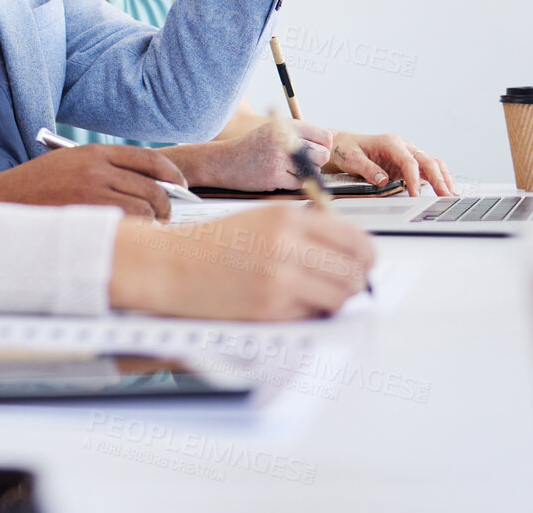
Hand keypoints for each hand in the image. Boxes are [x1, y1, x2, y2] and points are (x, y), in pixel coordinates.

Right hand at [0, 144, 189, 220]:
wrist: (2, 199)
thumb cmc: (36, 185)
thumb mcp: (70, 163)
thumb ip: (105, 168)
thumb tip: (145, 185)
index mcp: (94, 152)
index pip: (148, 158)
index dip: (170, 174)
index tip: (178, 185)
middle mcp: (97, 168)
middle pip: (152, 185)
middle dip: (166, 204)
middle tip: (164, 216)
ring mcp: (93, 192)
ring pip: (145, 207)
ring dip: (153, 220)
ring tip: (148, 228)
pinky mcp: (88, 214)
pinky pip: (128, 224)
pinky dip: (136, 230)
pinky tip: (130, 235)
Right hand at [109, 204, 374, 319]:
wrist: (167, 264)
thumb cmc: (211, 244)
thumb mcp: (261, 219)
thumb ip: (304, 229)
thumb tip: (349, 249)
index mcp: (287, 217)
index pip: (355, 239)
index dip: (365, 255)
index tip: (361, 262)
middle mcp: (287, 245)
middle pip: (354, 271)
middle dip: (356, 281)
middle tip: (346, 284)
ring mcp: (280, 279)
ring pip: (340, 296)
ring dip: (336, 299)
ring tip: (317, 295)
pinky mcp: (269, 308)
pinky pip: (312, 315)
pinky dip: (310, 313)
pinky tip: (290, 303)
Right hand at [163, 121, 330, 190]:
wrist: (222, 162)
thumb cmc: (251, 148)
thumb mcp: (273, 131)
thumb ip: (298, 135)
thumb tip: (328, 145)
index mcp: (286, 125)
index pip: (324, 136)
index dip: (323, 146)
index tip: (314, 150)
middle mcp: (284, 139)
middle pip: (323, 154)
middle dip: (316, 161)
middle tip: (301, 163)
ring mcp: (280, 158)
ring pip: (313, 171)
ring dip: (305, 174)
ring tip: (287, 170)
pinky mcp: (275, 177)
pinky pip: (299, 184)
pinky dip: (292, 184)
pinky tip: (278, 177)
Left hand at [326, 131, 456, 195]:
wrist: (344, 144)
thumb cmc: (347, 149)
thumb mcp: (351, 158)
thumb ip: (367, 168)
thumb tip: (383, 180)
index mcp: (390, 143)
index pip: (409, 161)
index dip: (414, 179)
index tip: (417, 195)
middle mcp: (403, 146)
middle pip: (427, 161)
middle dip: (438, 179)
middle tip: (446, 196)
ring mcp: (407, 154)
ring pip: (432, 163)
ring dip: (443, 178)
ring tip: (452, 195)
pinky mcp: (408, 163)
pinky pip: (427, 169)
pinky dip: (438, 178)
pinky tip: (445, 190)